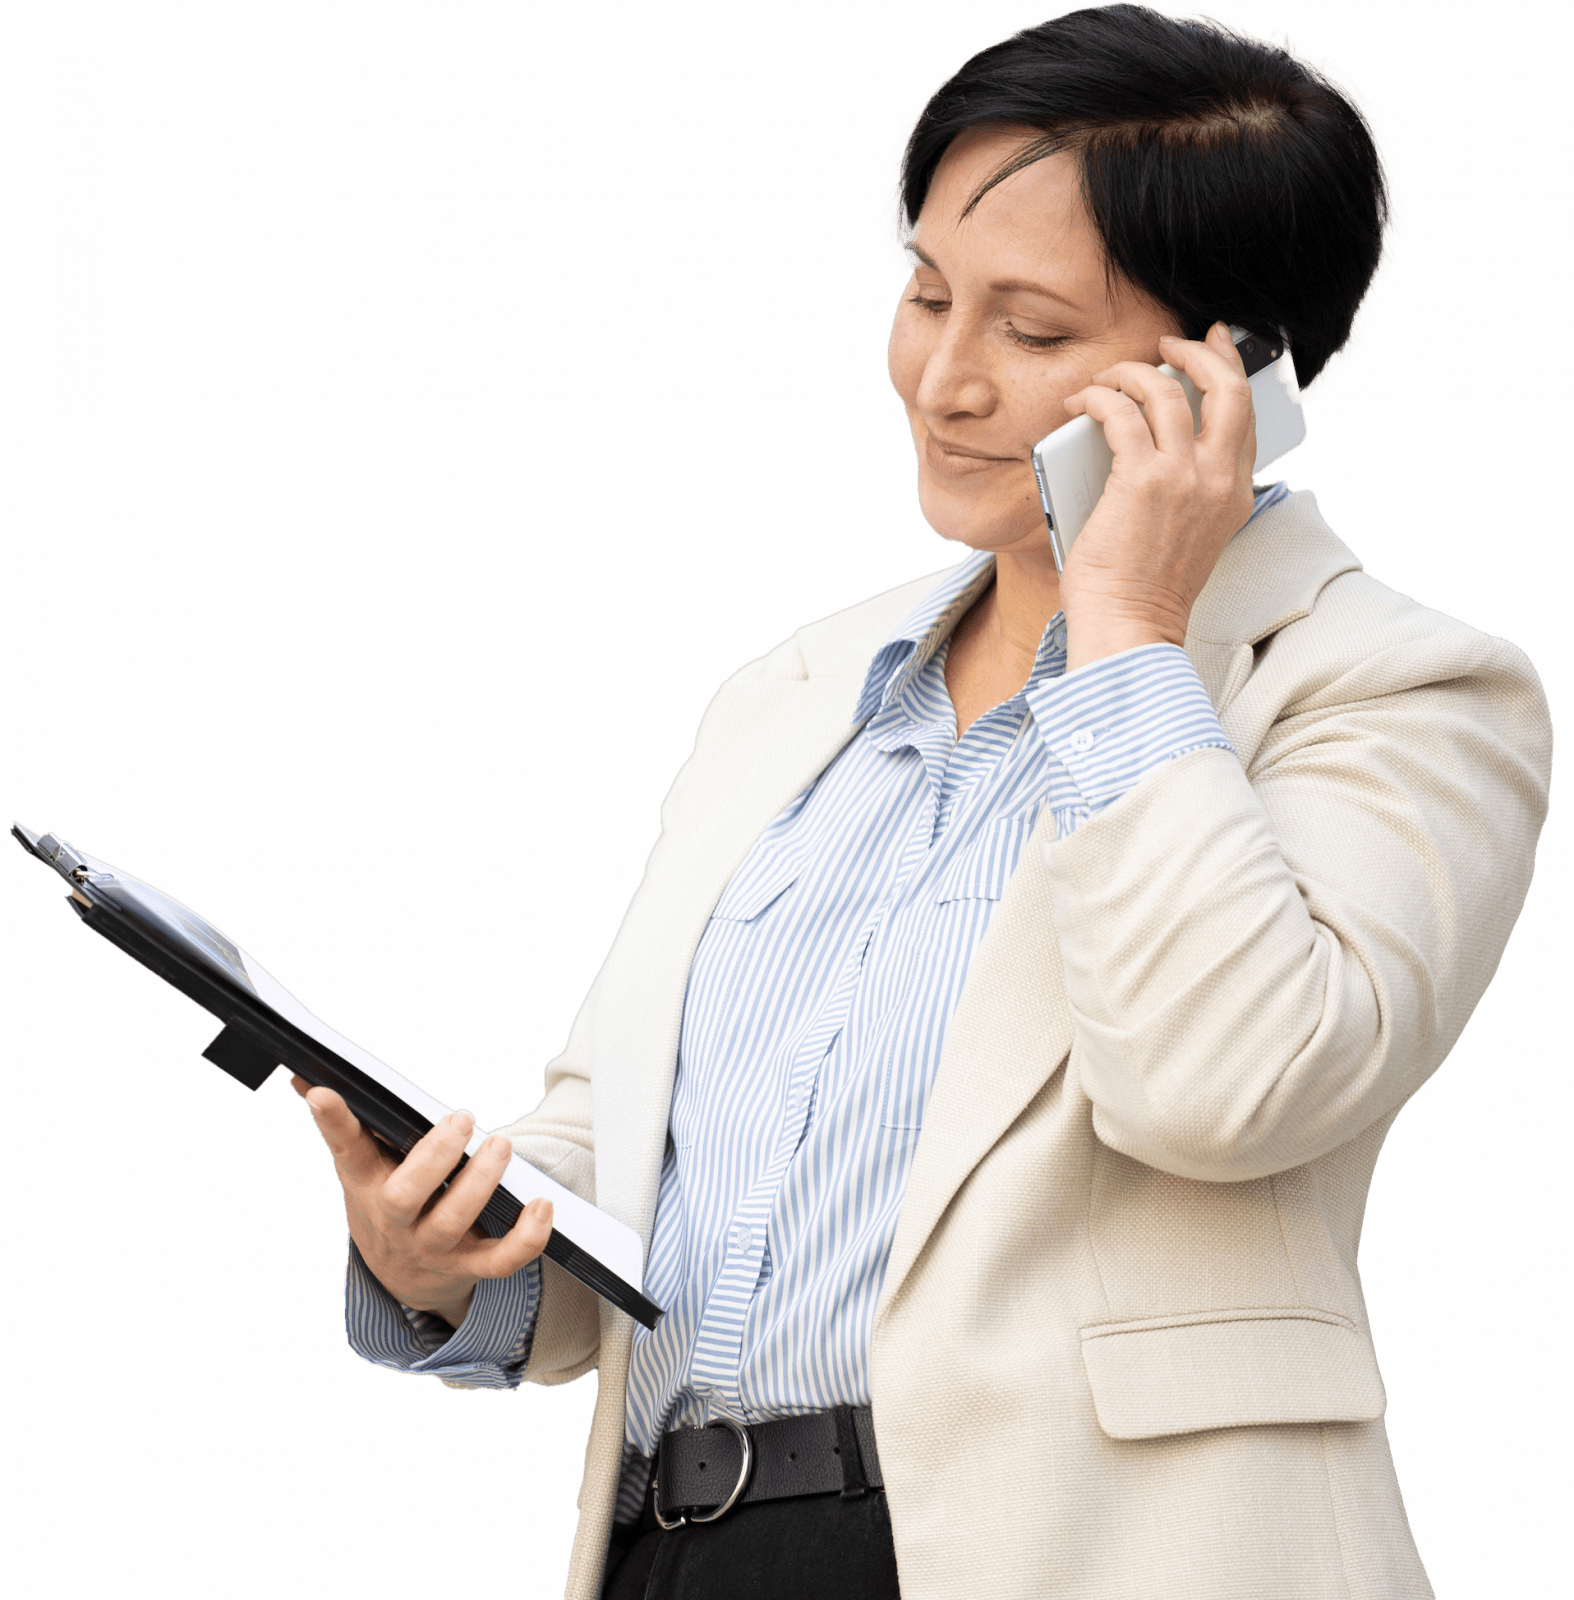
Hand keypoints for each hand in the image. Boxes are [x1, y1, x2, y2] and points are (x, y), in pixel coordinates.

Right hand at [290, 1074, 552, 1328]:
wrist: (401, 1277)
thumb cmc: (387, 1201)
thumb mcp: (363, 1167)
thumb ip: (347, 1124)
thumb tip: (306, 1077)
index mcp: (367, 1186)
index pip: (346, 1151)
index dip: (334, 1124)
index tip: (324, 1094)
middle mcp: (395, 1221)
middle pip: (403, 1197)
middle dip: (433, 1157)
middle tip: (460, 1118)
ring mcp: (431, 1248)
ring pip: (450, 1223)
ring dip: (479, 1184)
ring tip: (500, 1146)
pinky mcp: (469, 1266)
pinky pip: (500, 1261)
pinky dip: (526, 1238)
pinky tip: (543, 1205)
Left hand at [1058, 321, 1257, 669]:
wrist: (1130, 628)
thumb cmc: (1143, 593)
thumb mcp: (1186, 536)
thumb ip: (1184, 491)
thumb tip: (1143, 446)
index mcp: (1233, 495)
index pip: (1243, 417)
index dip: (1231, 372)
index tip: (1215, 345)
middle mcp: (1216, 480)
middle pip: (1226, 388)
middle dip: (1199, 352)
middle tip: (1169, 343)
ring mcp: (1182, 477)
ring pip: (1166, 391)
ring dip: (1131, 372)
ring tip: (1106, 378)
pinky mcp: (1140, 480)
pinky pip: (1119, 413)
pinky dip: (1097, 397)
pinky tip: (1079, 402)